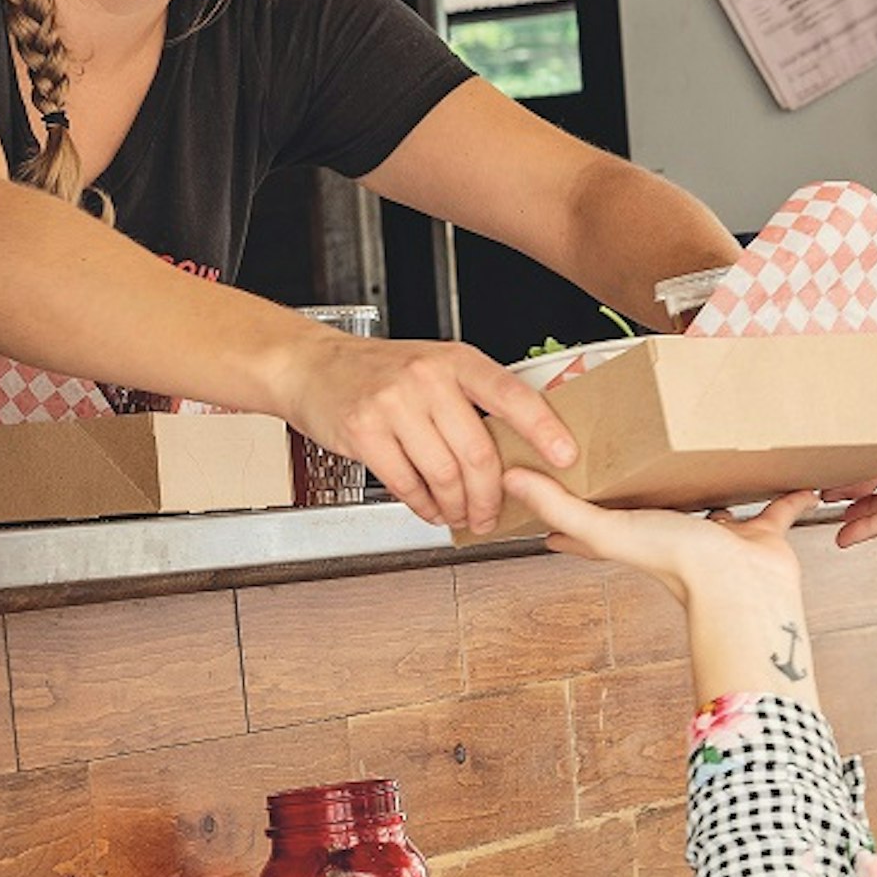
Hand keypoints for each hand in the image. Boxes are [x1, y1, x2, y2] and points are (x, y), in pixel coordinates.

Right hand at [279, 330, 576, 533]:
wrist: (312, 366)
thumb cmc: (380, 372)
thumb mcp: (434, 366)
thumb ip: (473, 399)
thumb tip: (522, 449)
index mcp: (455, 360)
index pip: (511, 395)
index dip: (543, 429)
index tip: (564, 456)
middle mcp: (426, 378)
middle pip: (477, 452)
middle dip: (490, 496)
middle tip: (491, 515)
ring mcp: (392, 404)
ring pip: (443, 474)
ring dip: (456, 507)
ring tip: (459, 516)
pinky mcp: (363, 431)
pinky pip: (406, 484)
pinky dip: (423, 506)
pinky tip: (429, 509)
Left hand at [506, 473, 816, 702]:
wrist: (744, 593)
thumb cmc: (677, 566)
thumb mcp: (607, 528)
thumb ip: (559, 506)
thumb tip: (509, 479)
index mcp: (636, 536)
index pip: (594, 521)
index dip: (575, 506)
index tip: (560, 481)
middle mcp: (677, 537)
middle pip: (658, 507)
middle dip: (652, 486)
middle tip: (646, 452)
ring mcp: (721, 540)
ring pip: (719, 506)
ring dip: (719, 487)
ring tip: (718, 456)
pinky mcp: (761, 537)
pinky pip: (777, 510)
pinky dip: (789, 495)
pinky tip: (797, 474)